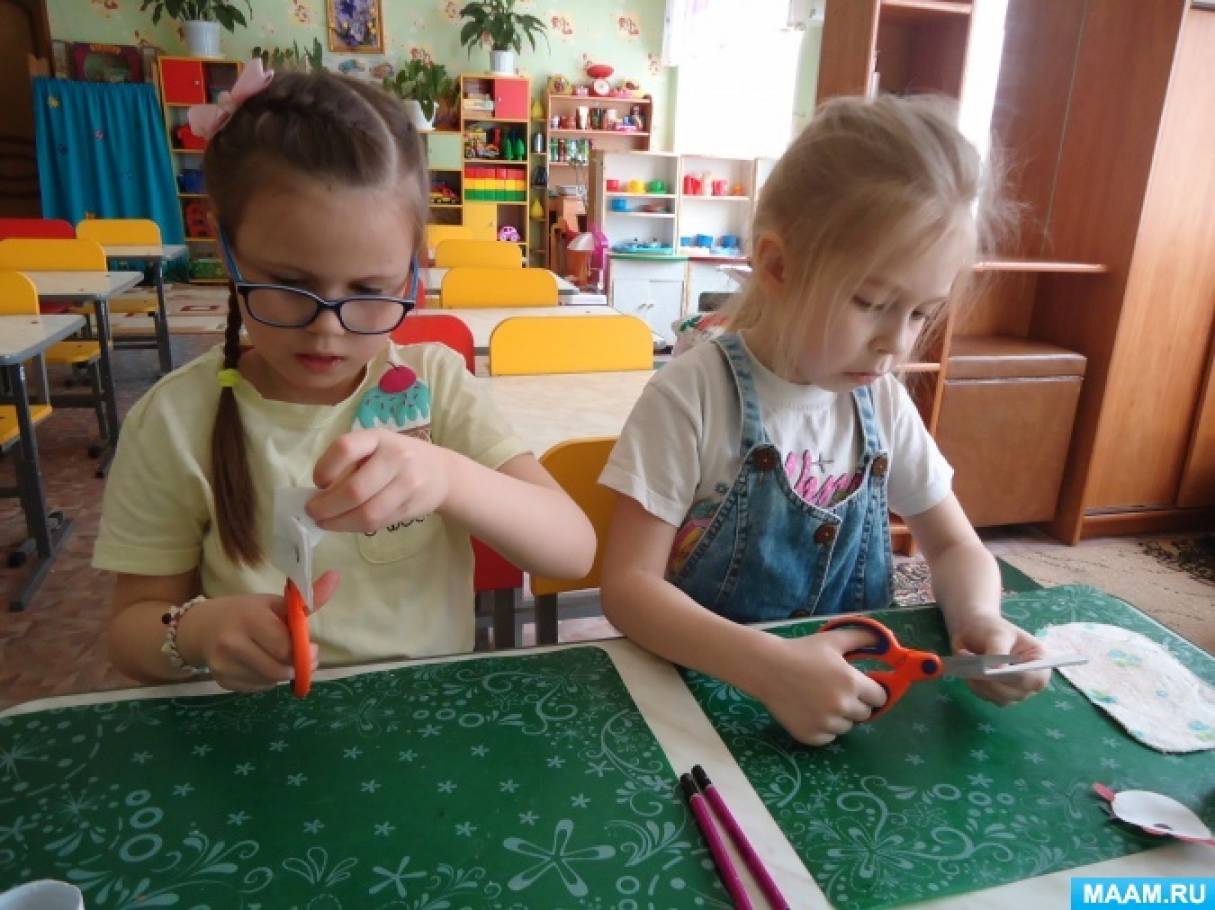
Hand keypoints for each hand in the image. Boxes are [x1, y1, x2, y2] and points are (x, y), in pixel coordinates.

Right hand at [176, 571, 339, 692]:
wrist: (201, 627)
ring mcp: (224, 665)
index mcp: (250, 619)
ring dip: (283, 674)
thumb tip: (336, 577)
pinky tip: (262, 665)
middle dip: (297, 667)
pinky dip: (267, 681)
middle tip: (303, 659)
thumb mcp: (275, 602)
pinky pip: (257, 688)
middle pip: (278, 670)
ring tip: (280, 659)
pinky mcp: (221, 681)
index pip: (285, 648)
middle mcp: (232, 643)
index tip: (311, 648)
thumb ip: (307, 598)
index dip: (303, 653)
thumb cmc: (246, 612)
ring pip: (269, 682)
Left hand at [308, 429, 453, 532]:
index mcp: (379, 438)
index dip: (325, 468)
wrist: (442, 473)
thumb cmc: (398, 457)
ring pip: (367, 513)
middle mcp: (396, 458)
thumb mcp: (376, 447)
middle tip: (312, 512)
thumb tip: (318, 494)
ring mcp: (407, 484)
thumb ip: (350, 464)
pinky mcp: (411, 507)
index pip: (345, 448)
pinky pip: (378, 523)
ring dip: (339, 523)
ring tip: (325, 522)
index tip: (317, 482)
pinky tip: (345, 524)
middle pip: (354, 490)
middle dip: (326, 507)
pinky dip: (355, 527)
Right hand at [753, 629, 888, 745]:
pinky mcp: (810, 736)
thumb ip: (862, 638)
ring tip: (818, 699)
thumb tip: (885, 639)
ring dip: (839, 717)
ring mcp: (826, 724)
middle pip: (865, 714)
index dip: (871, 691)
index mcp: (852, 683)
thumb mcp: (832, 640)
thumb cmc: (801, 651)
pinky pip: (828, 737)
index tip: (860, 686)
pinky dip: (823, 728)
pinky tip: (809, 711)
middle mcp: (842, 706)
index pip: (880, 698)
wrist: (766, 667)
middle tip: (835, 691)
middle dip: (855, 704)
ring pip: (846, 727)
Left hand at [949, 613, 1049, 704]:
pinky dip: (973, 683)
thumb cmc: (991, 628)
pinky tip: (967, 667)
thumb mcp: (997, 634)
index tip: (998, 671)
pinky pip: (985, 695)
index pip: (1036, 678)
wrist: (974, 630)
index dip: (1019, 678)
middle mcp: (1030, 681)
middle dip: (993, 681)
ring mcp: (1014, 690)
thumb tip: (997, 671)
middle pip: (1016, 692)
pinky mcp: (997, 694)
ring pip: (999, 697)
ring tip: (967, 659)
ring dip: (980, 681)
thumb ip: (998, 652)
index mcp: (1039, 661)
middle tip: (974, 667)